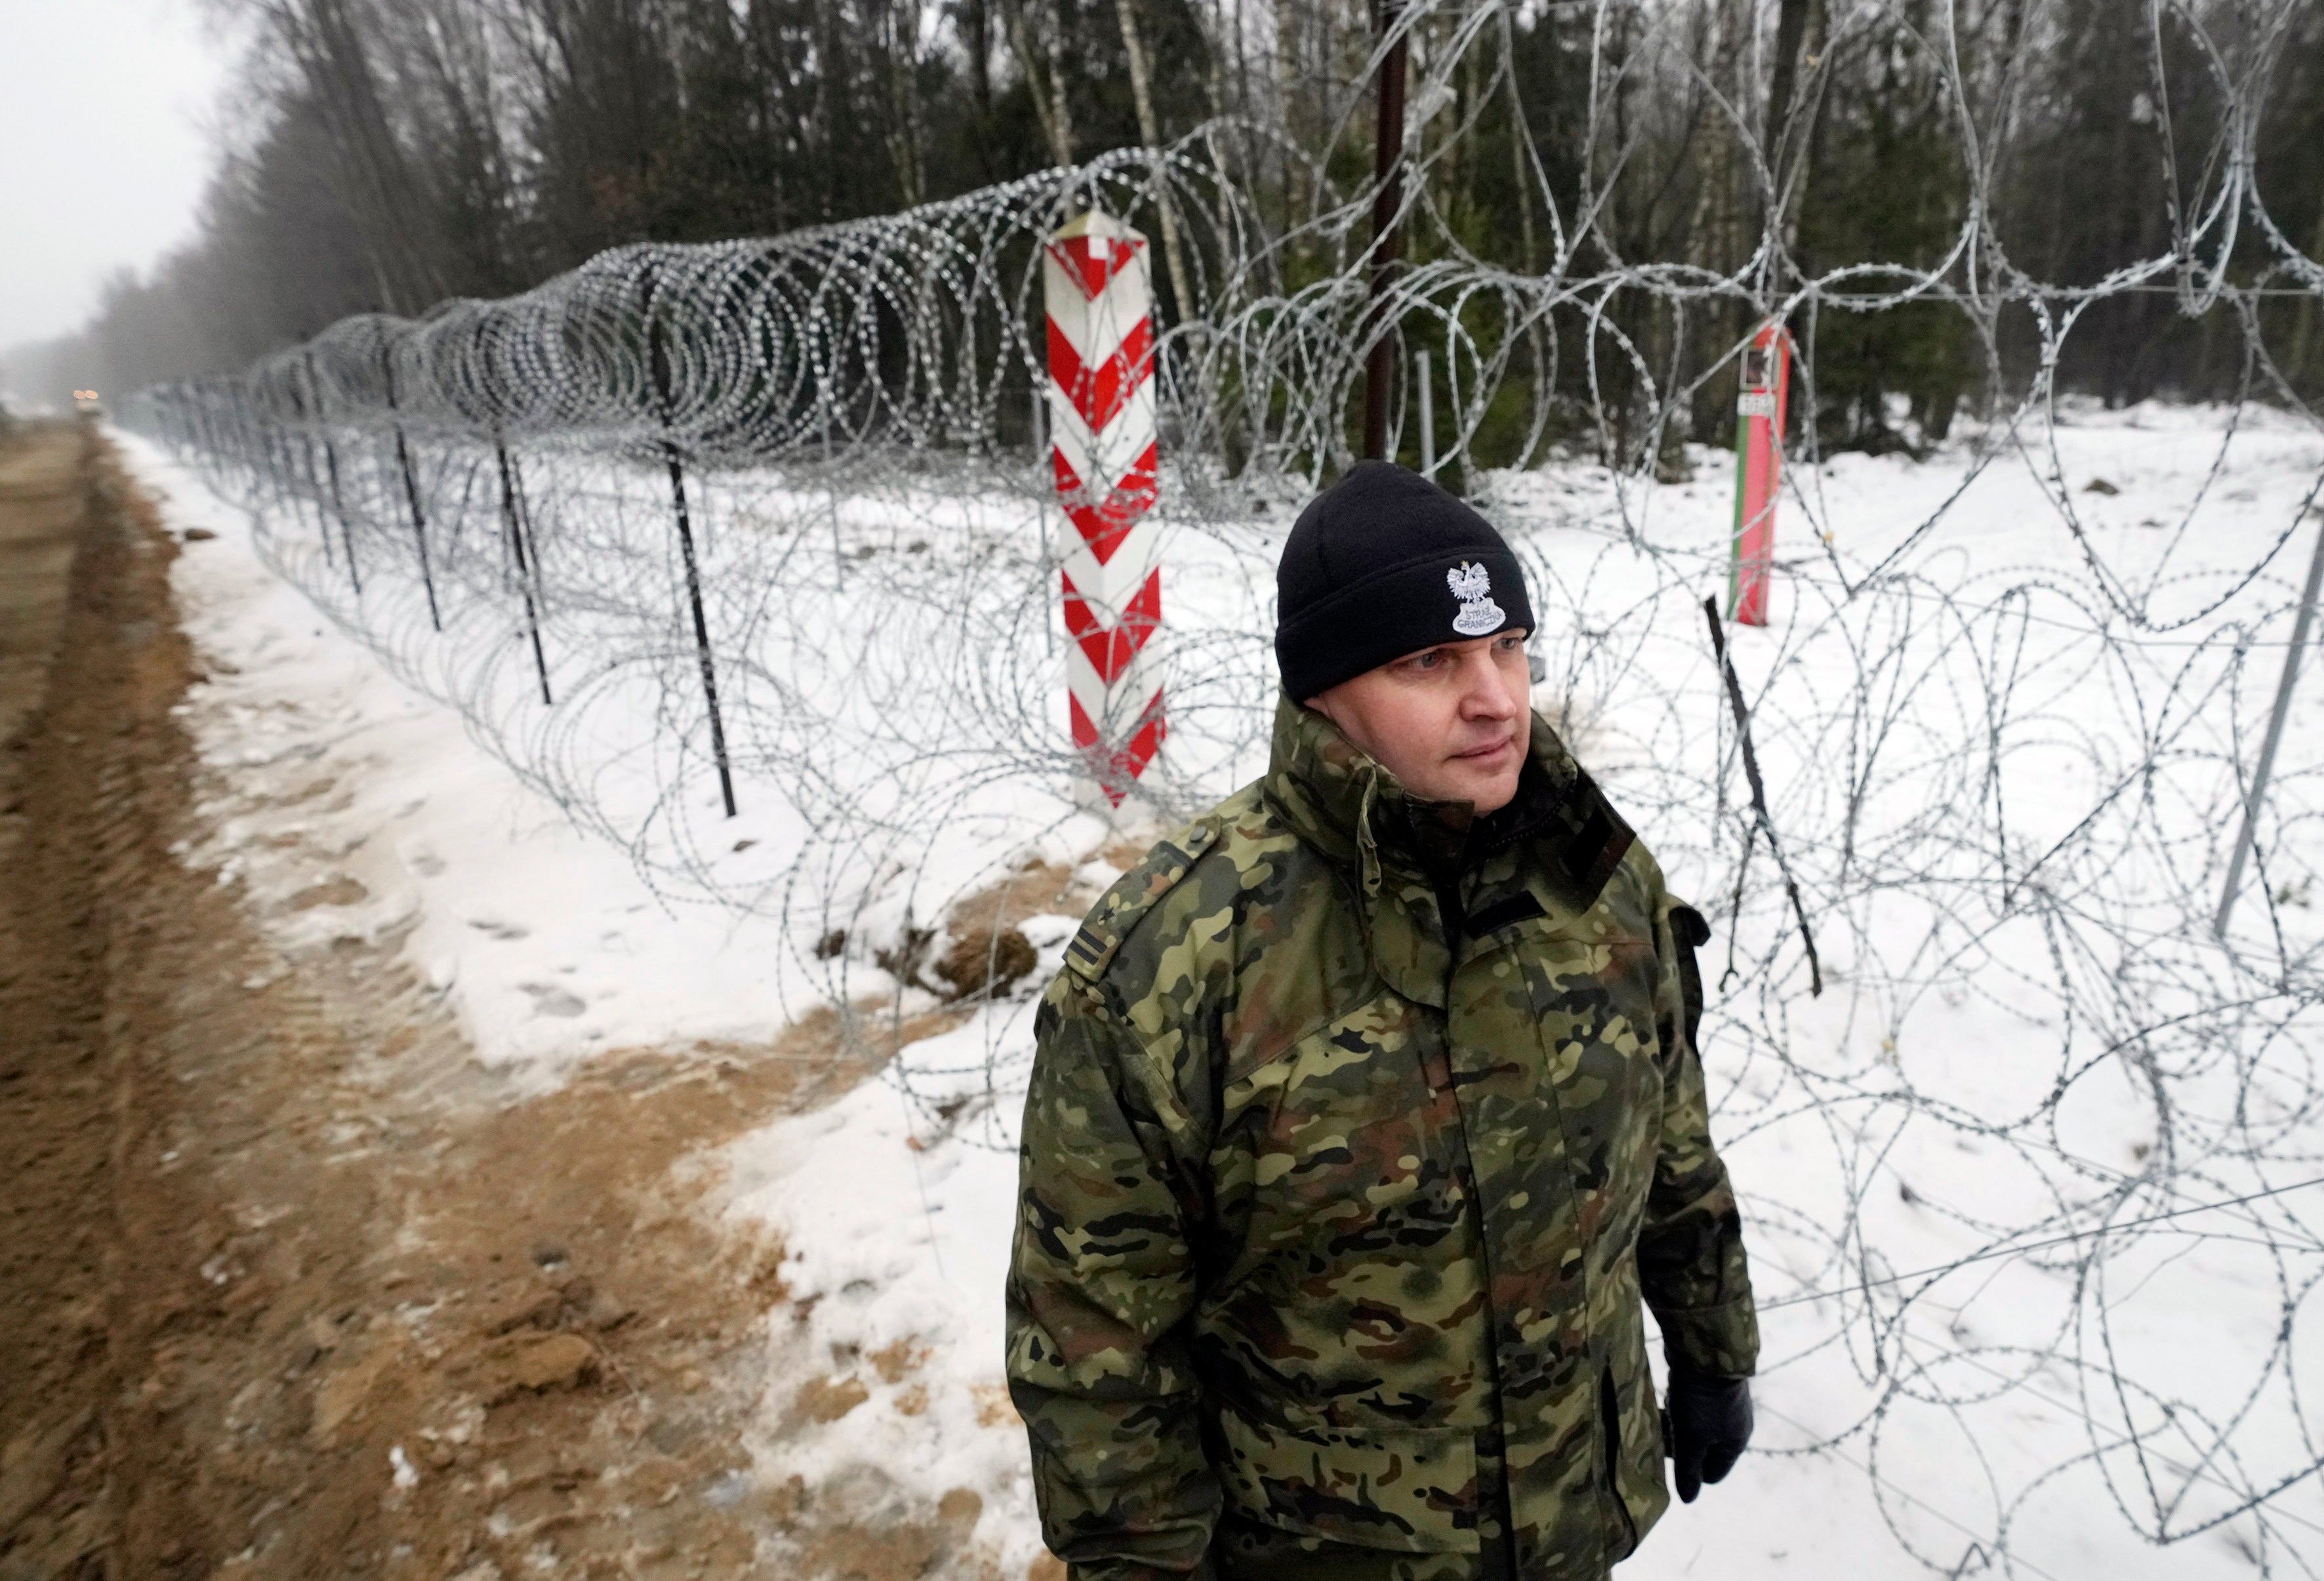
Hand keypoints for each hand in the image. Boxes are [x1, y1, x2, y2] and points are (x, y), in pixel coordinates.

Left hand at [1663, 1367, 1752, 1502]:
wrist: (1706, 1349)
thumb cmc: (1701, 1401)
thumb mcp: (1691, 1440)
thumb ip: (1688, 1471)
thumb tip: (1688, 1500)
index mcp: (1735, 1442)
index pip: (1712, 1473)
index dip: (1690, 1473)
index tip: (1670, 1460)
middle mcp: (1733, 1424)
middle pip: (1701, 1449)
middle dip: (1679, 1446)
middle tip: (1660, 1436)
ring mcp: (1721, 1403)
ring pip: (1693, 1426)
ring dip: (1675, 1425)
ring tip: (1661, 1417)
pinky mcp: (1707, 1385)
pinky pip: (1689, 1405)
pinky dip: (1676, 1407)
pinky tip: (1665, 1400)